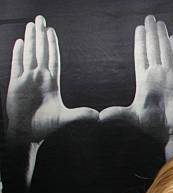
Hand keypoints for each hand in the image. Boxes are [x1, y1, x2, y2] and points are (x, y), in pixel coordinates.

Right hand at [7, 15, 97, 141]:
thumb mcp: (66, 119)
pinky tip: (19, 42)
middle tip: (41, 19)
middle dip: (41, 35)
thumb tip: (98, 116)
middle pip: (41, 51)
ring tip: (31, 25)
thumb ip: (81, 115)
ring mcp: (27, 80)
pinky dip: (18, 53)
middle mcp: (39, 78)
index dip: (52, 45)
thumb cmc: (46, 126)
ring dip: (30, 39)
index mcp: (52, 83)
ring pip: (29, 54)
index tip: (52, 31)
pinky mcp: (15, 84)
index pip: (53, 59)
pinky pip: (17, 65)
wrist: (28, 133)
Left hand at [100, 15, 172, 154]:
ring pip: (165, 52)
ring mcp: (170, 78)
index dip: (141, 42)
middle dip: (151, 34)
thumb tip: (101, 116)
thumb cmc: (151, 127)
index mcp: (144, 82)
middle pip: (154, 49)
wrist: (169, 134)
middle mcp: (157, 76)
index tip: (139, 28)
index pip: (142, 56)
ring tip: (160, 23)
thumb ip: (117, 114)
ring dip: (162, 37)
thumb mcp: (131, 118)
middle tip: (149, 18)